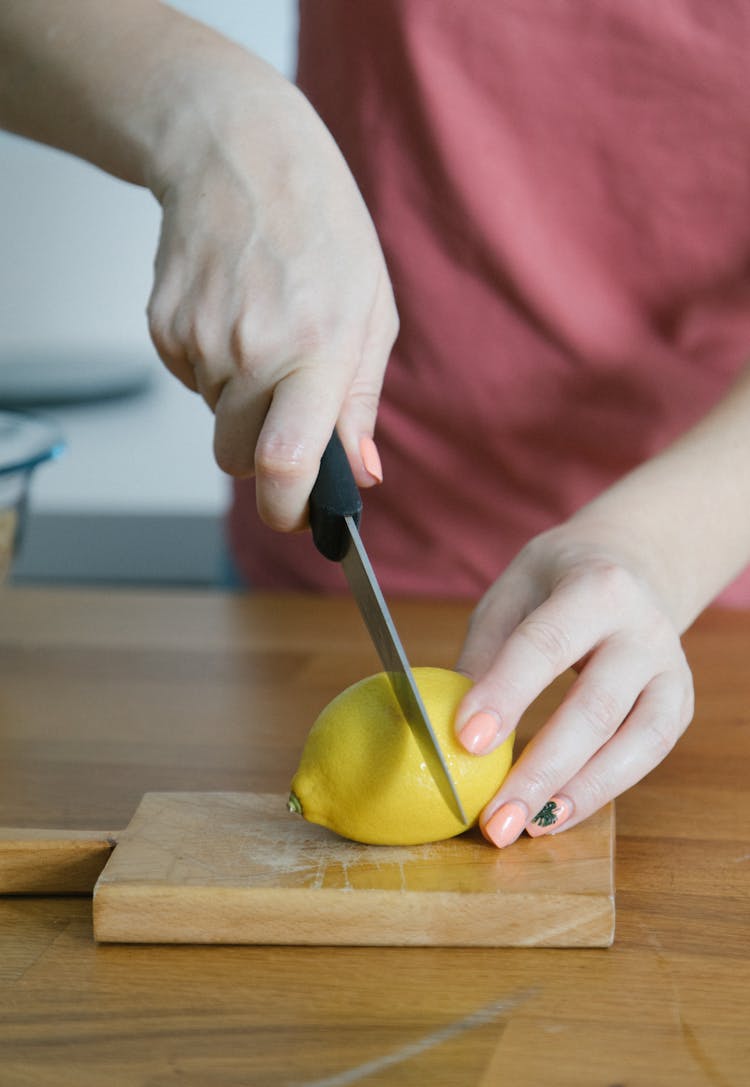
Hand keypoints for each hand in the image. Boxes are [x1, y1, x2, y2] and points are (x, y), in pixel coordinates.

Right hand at [146, 65, 396, 531]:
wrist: (239, 156)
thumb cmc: (322, 229)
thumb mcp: (371, 312)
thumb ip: (362, 403)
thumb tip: (361, 474)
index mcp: (316, 350)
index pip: (288, 463)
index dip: (288, 510)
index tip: (296, 517)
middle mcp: (252, 351)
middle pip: (239, 459)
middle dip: (262, 452)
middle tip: (286, 403)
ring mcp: (201, 340)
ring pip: (215, 420)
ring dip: (240, 400)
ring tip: (264, 334)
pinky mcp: (164, 328)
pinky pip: (191, 383)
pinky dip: (213, 367)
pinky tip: (234, 315)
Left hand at [454, 523, 693, 846]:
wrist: (631, 566)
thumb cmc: (554, 585)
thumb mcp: (510, 597)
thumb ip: (483, 655)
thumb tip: (442, 723)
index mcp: (595, 588)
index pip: (546, 645)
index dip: (506, 693)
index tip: (466, 741)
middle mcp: (643, 629)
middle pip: (595, 707)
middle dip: (541, 769)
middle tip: (494, 819)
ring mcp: (670, 669)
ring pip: (635, 741)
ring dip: (578, 793)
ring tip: (525, 828)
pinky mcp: (679, 704)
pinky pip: (646, 755)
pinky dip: (601, 792)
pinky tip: (555, 816)